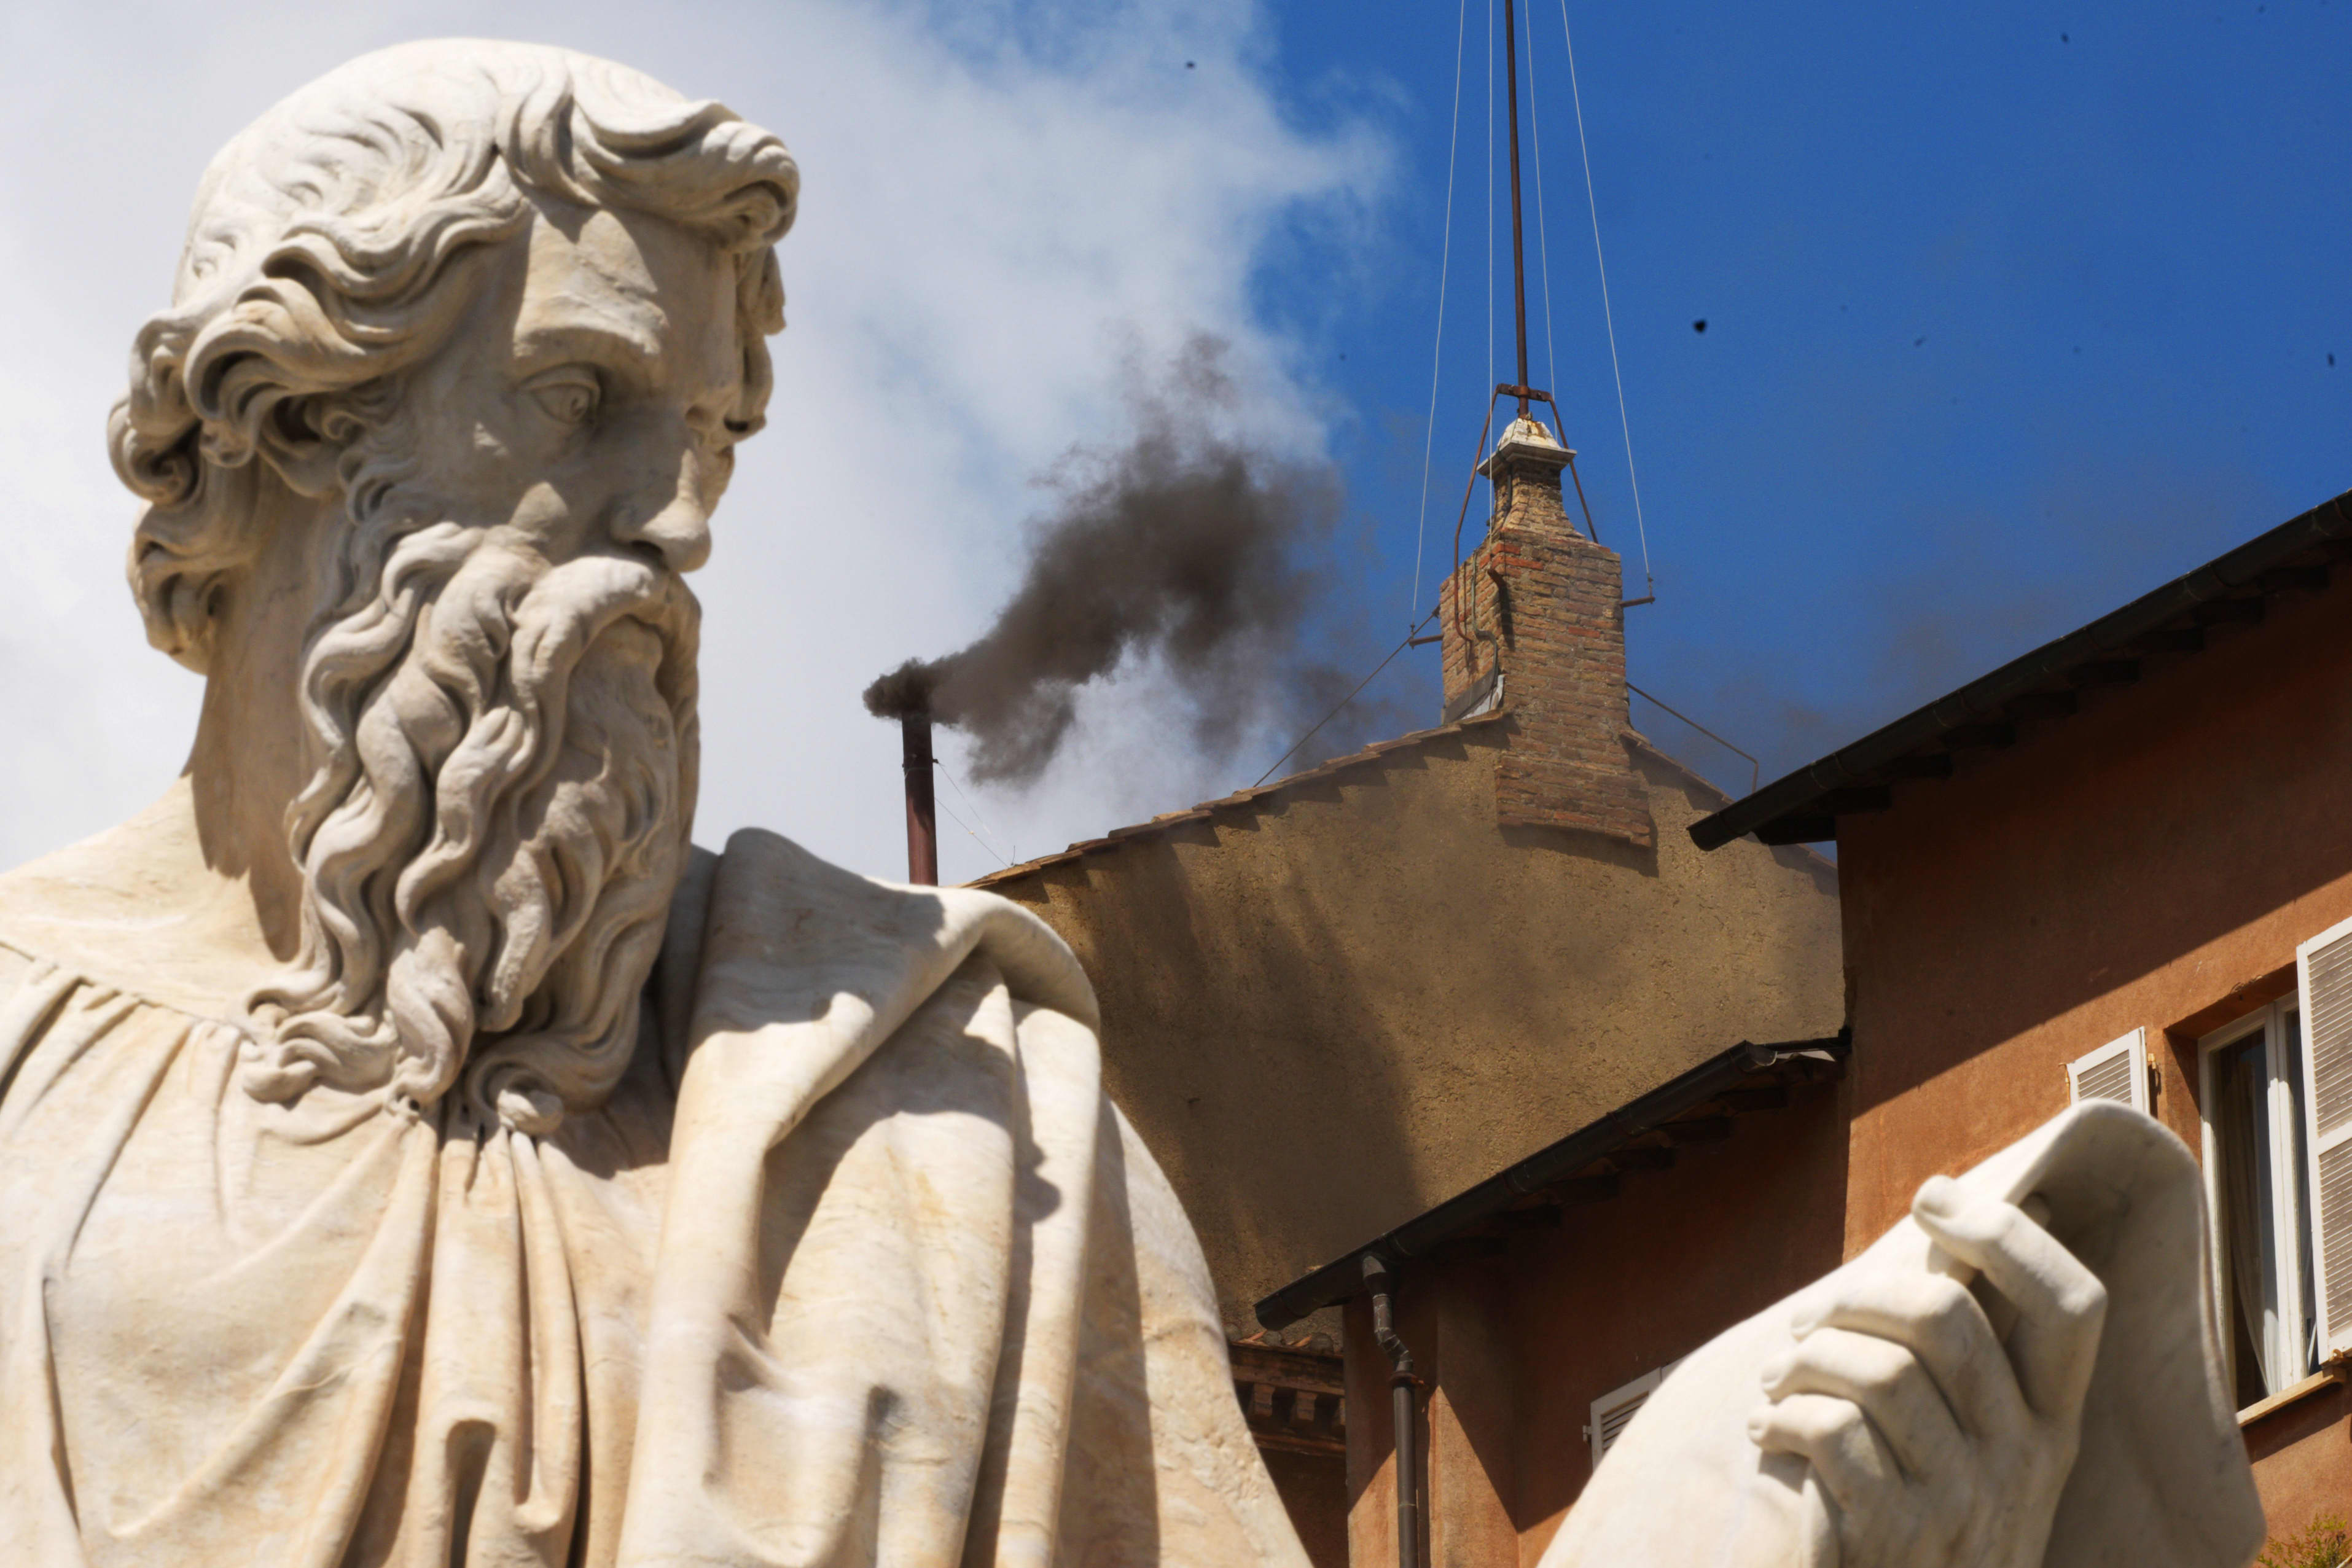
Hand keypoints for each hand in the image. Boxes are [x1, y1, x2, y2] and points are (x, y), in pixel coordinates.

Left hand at [1746, 1175, 2107, 1567]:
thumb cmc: (1897, 1512)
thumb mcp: (1956, 1435)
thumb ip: (1957, 1344)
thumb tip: (1965, 1216)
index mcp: (2049, 1422)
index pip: (2073, 1302)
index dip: (2006, 1231)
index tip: (1931, 1196)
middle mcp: (2026, 1461)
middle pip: (1949, 1318)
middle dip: (1853, 1296)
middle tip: (1803, 1324)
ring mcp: (1967, 1505)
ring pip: (1880, 1371)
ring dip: (1804, 1361)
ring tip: (1774, 1384)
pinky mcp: (1900, 1539)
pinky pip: (1834, 1435)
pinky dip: (1781, 1417)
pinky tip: (1763, 1430)